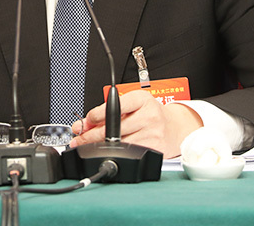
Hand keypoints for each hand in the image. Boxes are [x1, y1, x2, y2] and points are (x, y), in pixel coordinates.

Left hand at [69, 90, 202, 157]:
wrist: (174, 126)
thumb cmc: (149, 113)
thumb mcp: (131, 104)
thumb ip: (106, 112)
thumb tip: (82, 124)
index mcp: (141, 99)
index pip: (115, 106)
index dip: (96, 115)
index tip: (86, 121)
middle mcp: (149, 115)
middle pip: (114, 129)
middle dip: (90, 135)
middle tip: (79, 139)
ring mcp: (153, 133)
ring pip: (119, 144)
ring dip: (99, 147)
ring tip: (87, 146)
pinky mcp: (155, 149)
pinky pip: (129, 154)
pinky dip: (115, 153)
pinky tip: (107, 152)